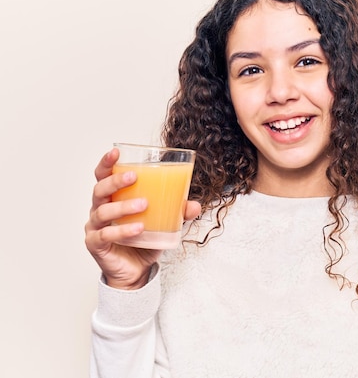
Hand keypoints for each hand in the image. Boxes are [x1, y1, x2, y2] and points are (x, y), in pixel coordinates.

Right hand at [84, 148, 201, 289]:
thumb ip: (178, 213)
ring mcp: (96, 227)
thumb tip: (195, 205)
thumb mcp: (164, 224)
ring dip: (123, 206)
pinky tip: (138, 229)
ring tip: (143, 205)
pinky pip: (106, 235)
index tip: (117, 151)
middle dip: (115, 181)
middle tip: (134, 176)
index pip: (103, 176)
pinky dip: (122, 231)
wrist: (135, 271)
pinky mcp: (96, 245)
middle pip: (100, 190)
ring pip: (103, 212)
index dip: (107, 163)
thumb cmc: (144, 241)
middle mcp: (99, 209)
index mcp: (112, 198)